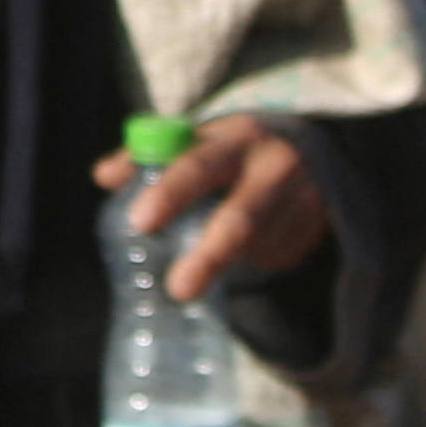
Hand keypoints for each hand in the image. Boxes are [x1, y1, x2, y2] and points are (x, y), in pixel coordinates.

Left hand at [96, 114, 329, 302]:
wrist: (320, 143)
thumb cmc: (237, 147)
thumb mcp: (199, 140)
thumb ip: (148, 156)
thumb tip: (103, 176)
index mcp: (237, 138)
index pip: (198, 166)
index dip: (169, 193)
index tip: (141, 221)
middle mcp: (276, 165)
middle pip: (240, 218)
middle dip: (208, 256)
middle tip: (178, 288)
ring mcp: (307, 197)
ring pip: (259, 246)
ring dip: (231, 260)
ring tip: (212, 256)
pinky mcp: (322, 225)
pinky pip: (279, 257)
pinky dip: (257, 261)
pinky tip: (250, 249)